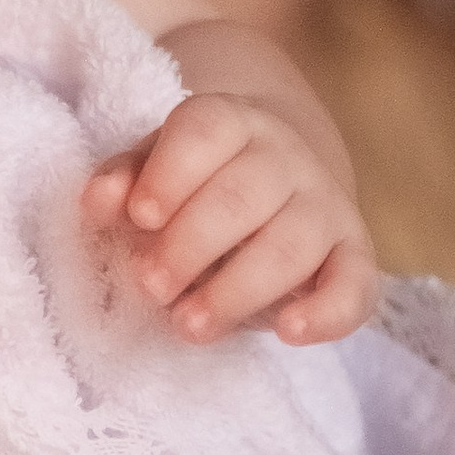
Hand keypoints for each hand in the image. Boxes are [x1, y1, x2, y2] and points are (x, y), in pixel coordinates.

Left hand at [84, 89, 377, 343]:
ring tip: (188, 324)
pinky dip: (328, 311)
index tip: (139, 218)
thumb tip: (99, 200)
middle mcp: (286, 157)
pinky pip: (355, 283)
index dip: (170, 174)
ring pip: (292, 243)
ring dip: (238, 289)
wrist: (278, 179)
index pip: (207, 131)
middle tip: (149, 285)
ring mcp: (324, 205)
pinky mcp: (353, 255)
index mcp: (232, 122)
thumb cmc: (199, 180)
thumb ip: (125, 179)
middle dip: (191, 245)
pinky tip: (288, 332)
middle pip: (243, 194)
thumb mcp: (156, 167)